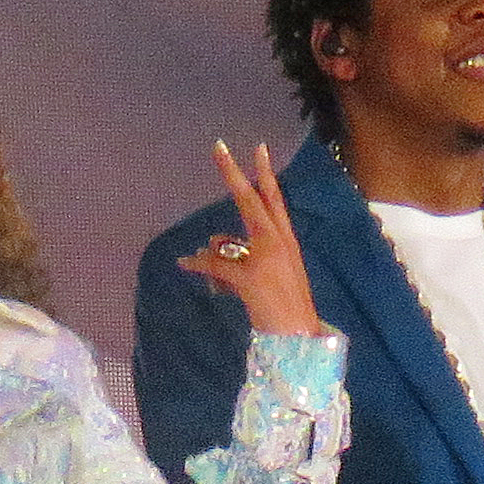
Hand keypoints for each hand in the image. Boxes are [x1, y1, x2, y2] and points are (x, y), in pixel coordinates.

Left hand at [170, 141, 325, 337]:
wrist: (299, 336)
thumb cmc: (286, 307)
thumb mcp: (267, 274)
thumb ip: (240, 255)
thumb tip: (209, 245)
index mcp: (287, 240)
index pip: (275, 198)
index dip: (266, 173)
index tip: (259, 148)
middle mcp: (278, 242)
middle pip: (253, 200)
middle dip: (233, 173)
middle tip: (218, 147)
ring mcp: (264, 258)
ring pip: (226, 242)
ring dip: (214, 255)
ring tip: (212, 272)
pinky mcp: (250, 277)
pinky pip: (215, 266)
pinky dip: (199, 264)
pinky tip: (184, 263)